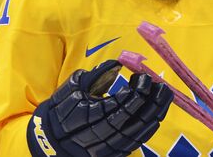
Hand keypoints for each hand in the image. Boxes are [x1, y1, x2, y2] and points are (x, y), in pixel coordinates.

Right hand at [27, 60, 173, 156]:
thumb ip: (96, 76)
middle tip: (162, 85)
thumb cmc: (59, 112)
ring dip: (155, 114)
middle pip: (137, 118)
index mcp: (93, 116)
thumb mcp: (73, 88)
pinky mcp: (114, 154)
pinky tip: (156, 116)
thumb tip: (116, 64)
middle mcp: (104, 135)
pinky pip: (136, 142)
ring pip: (140, 132)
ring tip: (164, 97)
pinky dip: (148, 129)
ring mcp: (110, 147)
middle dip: (152, 101)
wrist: (49, 143)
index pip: (124, 103)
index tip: (145, 77)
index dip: (138, 91)